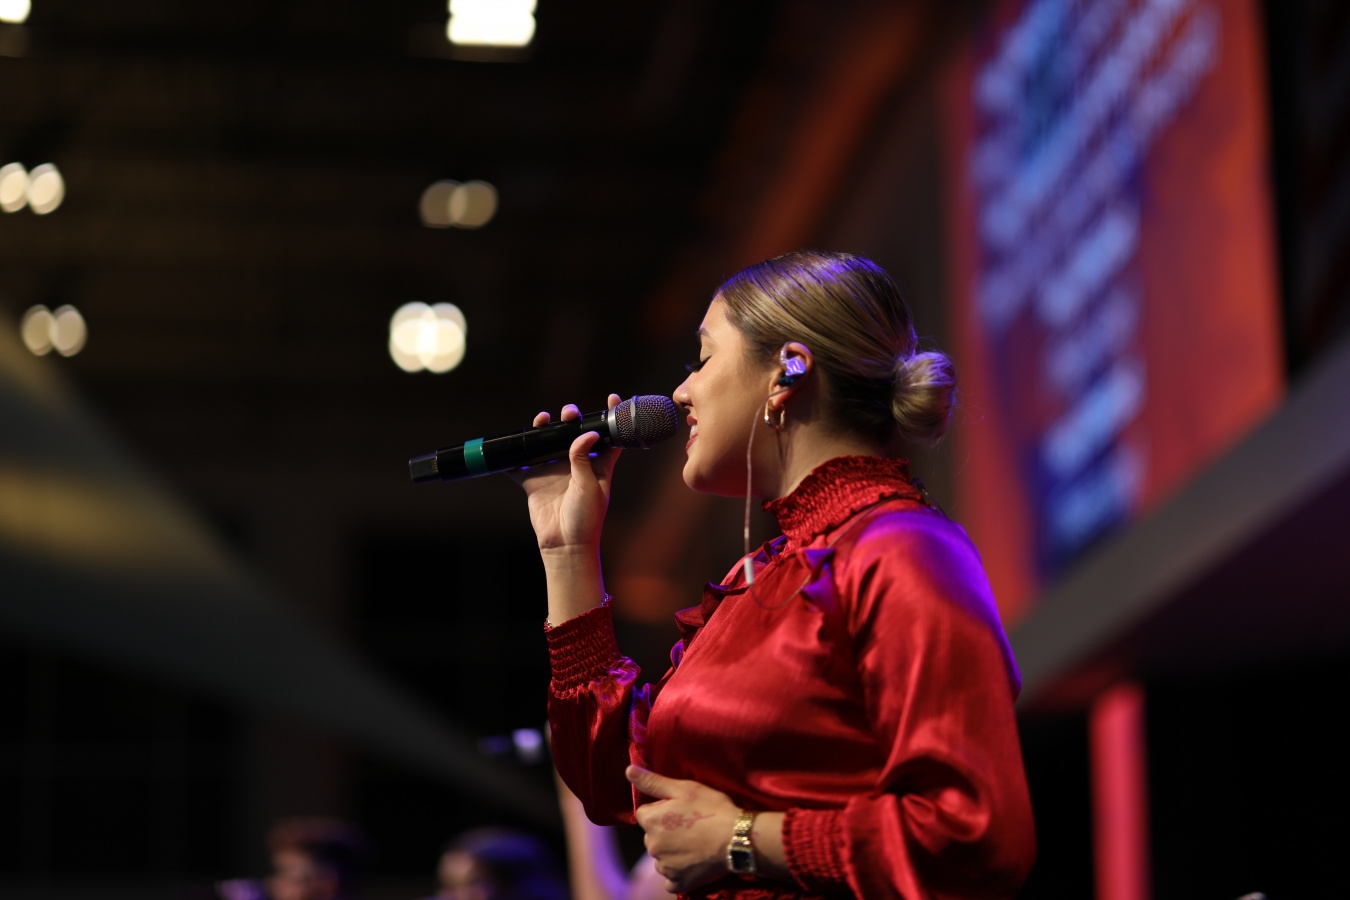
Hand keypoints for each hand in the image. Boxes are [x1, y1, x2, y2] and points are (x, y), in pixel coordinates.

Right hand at [508, 394, 623, 554]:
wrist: (565, 545)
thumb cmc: (586, 519)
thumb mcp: (590, 486)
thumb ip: (584, 459)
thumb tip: (585, 434)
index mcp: (598, 466)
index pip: (609, 437)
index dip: (611, 418)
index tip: (612, 398)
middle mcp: (576, 465)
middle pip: (573, 434)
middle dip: (571, 418)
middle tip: (568, 414)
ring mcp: (553, 472)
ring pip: (546, 443)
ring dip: (543, 429)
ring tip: (542, 420)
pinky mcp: (533, 482)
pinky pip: (519, 466)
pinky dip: (511, 457)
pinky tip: (507, 447)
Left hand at [627, 766, 740, 892]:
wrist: (737, 838)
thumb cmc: (711, 808)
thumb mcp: (684, 788)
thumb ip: (653, 781)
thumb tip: (629, 771)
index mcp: (650, 821)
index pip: (645, 813)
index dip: (662, 809)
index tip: (681, 810)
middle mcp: (652, 845)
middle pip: (652, 835)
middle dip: (665, 831)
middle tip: (690, 826)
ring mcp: (664, 866)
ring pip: (661, 856)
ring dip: (671, 852)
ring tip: (695, 843)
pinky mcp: (678, 882)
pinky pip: (670, 878)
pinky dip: (678, 872)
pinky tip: (693, 862)